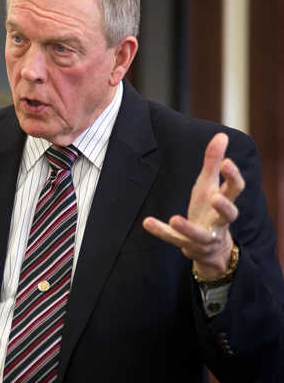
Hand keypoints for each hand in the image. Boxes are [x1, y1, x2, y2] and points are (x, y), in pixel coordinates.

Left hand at [143, 133, 244, 277]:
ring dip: (188, 227)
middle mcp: (219, 221)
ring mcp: (204, 236)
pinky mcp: (187, 245)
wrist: (209, 247)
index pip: (235, 189)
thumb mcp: (209, 185)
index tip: (226, 162)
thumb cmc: (209, 209)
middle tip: (216, 197)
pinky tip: (147, 222)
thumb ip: (213, 162)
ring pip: (200, 234)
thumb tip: (221, 135)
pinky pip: (173, 239)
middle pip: (229, 215)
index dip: (232, 176)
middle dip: (224, 207)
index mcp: (224, 202)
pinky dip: (160, 231)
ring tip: (175, 218)